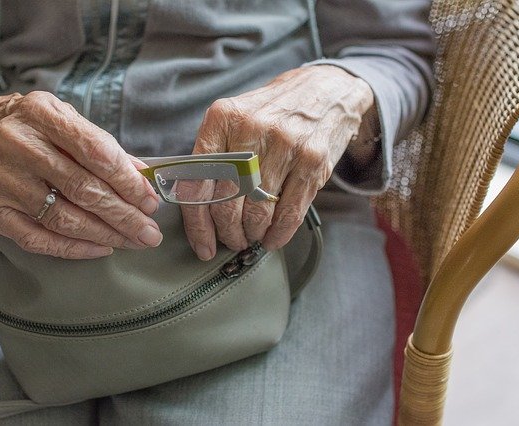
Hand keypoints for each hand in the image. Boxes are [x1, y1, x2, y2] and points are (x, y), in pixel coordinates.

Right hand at [0, 91, 162, 258]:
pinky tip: (99, 248)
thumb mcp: (60, 116)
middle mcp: (18, 145)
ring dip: (105, 235)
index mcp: (41, 114)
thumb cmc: (23, 124)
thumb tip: (140, 174)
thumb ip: (99, 143)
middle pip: (82, 189)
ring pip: (62, 218)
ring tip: (132, 242)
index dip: (127, 181)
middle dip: (124, 216)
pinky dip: (72, 248)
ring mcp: (0, 180)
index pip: (95, 152)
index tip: (150, 200)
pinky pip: (36, 238)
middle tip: (150, 232)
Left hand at [181, 66, 374, 259]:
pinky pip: (289, 212)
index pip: (198, 182)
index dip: (197, 223)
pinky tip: (272, 238)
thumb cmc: (272, 112)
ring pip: (258, 212)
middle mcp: (251, 129)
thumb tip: (194, 207)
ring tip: (251, 237)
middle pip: (227, 202)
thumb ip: (213, 156)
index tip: (202, 244)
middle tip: (231, 240)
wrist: (324, 90)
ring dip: (252, 235)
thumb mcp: (235, 119)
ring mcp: (284, 144)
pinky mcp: (312, 160)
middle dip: (228, 233)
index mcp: (222, 118)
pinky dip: (278, 233)